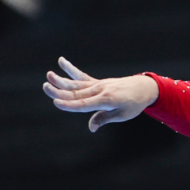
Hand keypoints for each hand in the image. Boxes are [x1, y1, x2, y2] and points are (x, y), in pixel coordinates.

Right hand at [43, 57, 158, 131]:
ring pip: (76, 83)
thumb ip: (104, 119)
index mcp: (106, 100)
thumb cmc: (133, 104)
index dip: (69, 105)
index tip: (56, 103)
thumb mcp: (122, 115)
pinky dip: (71, 69)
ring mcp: (97, 84)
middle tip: (45, 87)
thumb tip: (91, 127)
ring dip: (61, 80)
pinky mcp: (97, 82)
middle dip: (59, 91)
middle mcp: (100, 90)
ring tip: (48, 75)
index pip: (84, 104)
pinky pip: (82, 76)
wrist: (143, 88)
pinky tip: (61, 61)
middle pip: (76, 92)